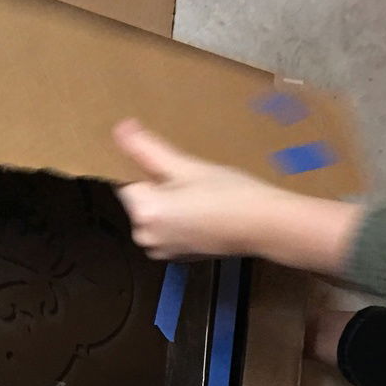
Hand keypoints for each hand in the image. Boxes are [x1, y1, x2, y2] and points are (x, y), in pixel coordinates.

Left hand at [111, 119, 362, 272]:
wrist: (265, 226)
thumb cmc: (230, 193)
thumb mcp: (187, 166)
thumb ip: (147, 149)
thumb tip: (119, 128)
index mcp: (144, 212)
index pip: (126, 182)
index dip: (147, 169)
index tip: (171, 164)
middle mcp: (145, 236)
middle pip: (140, 200)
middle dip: (159, 186)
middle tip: (192, 177)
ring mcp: (160, 250)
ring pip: (154, 214)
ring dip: (169, 201)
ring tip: (200, 192)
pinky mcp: (176, 256)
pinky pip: (168, 229)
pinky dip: (178, 218)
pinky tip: (203, 208)